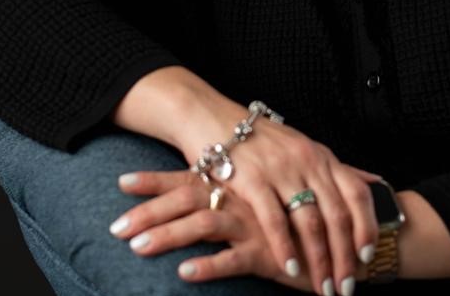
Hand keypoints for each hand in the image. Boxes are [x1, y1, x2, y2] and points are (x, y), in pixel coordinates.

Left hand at [110, 168, 314, 289]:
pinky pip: (233, 260)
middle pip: (187, 199)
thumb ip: (227, 195)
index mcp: (235, 184)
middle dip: (149, 212)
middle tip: (116, 226)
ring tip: (139, 247)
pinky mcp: (267, 252)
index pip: (188, 177)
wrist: (334, 237)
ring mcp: (252, 224)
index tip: (120, 182)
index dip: (154, 180)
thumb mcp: (256, 203)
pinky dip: (208, 266)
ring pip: (204, 224)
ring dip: (170, 235)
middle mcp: (240, 198)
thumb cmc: (289, 219)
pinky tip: (184, 273)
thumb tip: (195, 188)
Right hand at [183, 114, 381, 295]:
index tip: (368, 258)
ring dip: (319, 260)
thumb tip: (374, 183)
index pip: (356, 194)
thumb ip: (333, 169)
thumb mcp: (302, 147)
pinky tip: (291, 268)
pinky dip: (285, 247)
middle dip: (344, 257)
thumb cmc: (259, 138)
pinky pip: (274, 218)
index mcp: (321, 155)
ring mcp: (281, 169)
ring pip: (310, 221)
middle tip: (346, 288)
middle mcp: (306, 160)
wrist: (211, 116)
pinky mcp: (253, 178)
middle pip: (337, 215)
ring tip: (322, 287)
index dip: (367, 228)